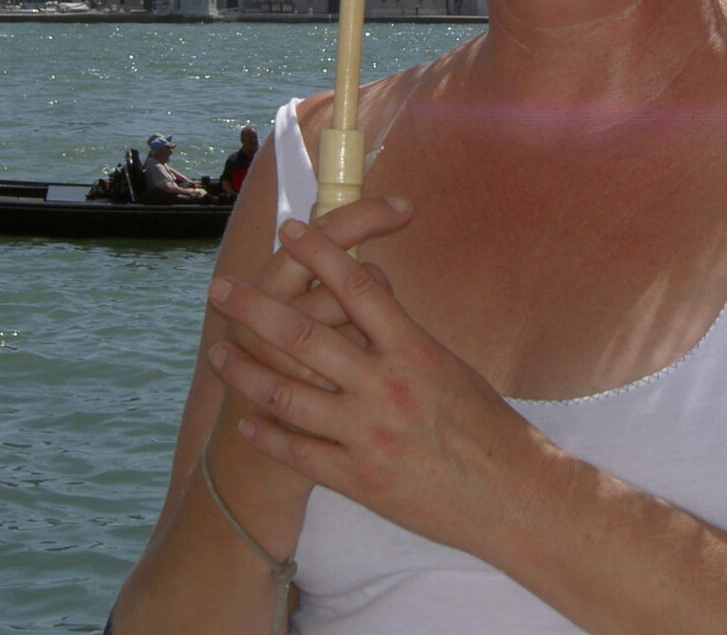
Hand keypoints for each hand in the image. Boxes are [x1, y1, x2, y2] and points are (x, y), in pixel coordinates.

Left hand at [206, 209, 537, 555]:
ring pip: (288, 395)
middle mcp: (385, 387)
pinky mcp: (359, 479)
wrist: (512, 496)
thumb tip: (368, 299)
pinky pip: (300, 453)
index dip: (319, 254)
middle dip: (254, 309)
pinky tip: (245, 421)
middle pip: (304, 336)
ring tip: (215, 353)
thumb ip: (402, 337)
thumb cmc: (487, 425)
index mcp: (413, 350)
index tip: (289, 230)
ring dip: (245, 371)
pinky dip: (268, 434)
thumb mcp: (448, 365)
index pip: (358, 287)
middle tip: (219, 289)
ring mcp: (366, 435)